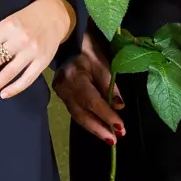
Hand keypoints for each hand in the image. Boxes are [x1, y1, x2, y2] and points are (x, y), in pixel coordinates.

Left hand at [0, 0, 73, 99]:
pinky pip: (27, 79)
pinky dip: (15, 88)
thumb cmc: (27, 18)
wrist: (54, 15)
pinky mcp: (43, 61)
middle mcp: (19, 40)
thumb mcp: (9, 21)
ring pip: (9, 73)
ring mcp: (32, 52)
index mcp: (7, 27)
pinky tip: (4, 94)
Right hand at [53, 30, 124, 144]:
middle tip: (114, 140)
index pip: (92, 101)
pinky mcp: (61, 94)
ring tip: (109, 138)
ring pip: (77, 115)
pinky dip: (87, 120)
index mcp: (74, 77)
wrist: (68, 41)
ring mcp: (60, 92)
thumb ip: (110, 85)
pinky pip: (75, 110)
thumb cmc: (87, 49)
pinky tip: (98, 126)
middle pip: (81, 113)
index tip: (120, 127)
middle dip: (99, 128)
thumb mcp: (102, 62)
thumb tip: (119, 106)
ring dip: (94, 127)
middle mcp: (64, 87)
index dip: (106, 115)